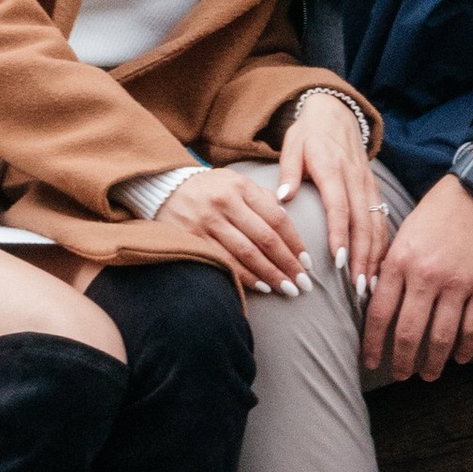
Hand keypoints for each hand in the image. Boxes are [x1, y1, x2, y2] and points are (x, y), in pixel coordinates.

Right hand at [150, 162, 313, 297]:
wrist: (164, 188)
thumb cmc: (210, 189)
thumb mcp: (236, 182)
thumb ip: (262, 199)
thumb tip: (289, 222)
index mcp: (240, 186)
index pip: (276, 218)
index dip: (295, 243)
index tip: (308, 263)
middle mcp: (224, 202)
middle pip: (265, 239)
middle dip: (287, 264)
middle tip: (304, 284)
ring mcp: (206, 221)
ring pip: (246, 254)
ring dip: (270, 275)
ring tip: (288, 289)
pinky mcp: (192, 238)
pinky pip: (224, 262)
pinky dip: (245, 277)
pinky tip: (261, 287)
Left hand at [275, 90, 386, 291]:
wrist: (337, 113)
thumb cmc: (310, 133)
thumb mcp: (292, 145)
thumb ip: (288, 170)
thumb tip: (282, 198)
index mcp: (332, 168)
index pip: (339, 206)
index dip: (340, 234)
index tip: (338, 260)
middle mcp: (354, 179)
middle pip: (362, 222)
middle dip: (361, 256)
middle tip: (357, 286)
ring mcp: (367, 185)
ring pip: (376, 225)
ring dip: (374, 257)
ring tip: (369, 285)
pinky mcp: (374, 190)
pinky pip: (382, 221)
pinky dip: (382, 246)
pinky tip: (378, 268)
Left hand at [359, 175, 472, 381]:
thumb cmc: (437, 213)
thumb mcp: (403, 235)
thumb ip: (390, 268)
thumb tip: (374, 304)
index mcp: (400, 260)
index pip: (379, 314)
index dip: (372, 344)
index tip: (369, 361)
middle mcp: (426, 275)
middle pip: (408, 333)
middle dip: (401, 361)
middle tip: (400, 375)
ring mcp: (457, 283)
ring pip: (440, 338)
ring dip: (431, 364)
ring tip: (427, 375)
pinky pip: (471, 329)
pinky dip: (464, 349)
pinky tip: (458, 358)